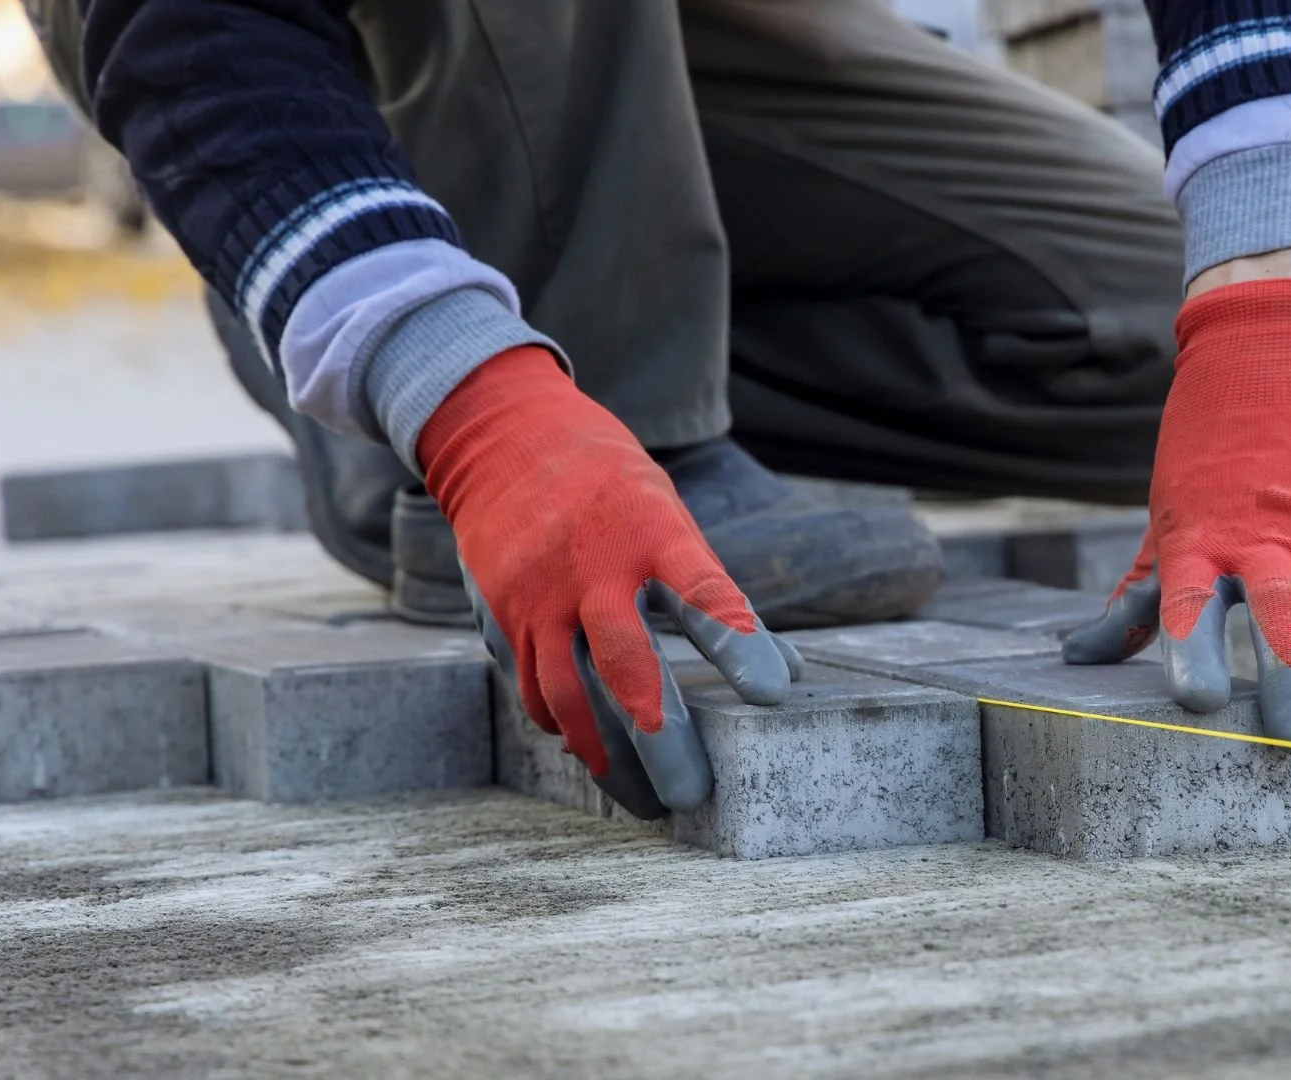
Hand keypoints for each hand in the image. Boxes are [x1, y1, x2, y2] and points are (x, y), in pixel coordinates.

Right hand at [419, 346, 799, 816]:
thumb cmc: (613, 489)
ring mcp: (539, 594)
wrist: (505, 441)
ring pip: (568, 694)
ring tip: (645, 800)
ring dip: (608, 754)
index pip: (702, 591)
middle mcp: (591, 567)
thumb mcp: (670, 516)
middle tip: (693, 794)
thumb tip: (787, 673)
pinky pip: (532, 688)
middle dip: (660, 733)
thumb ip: (717, 594)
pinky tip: (592, 751)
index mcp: (650, 530)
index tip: (772, 694)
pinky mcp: (503, 615)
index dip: (738, 642)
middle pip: (626, 660)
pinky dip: (565, 726)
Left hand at [1062, 277, 1290, 762]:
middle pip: (1283, 619)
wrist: (1274, 352)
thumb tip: (1080, 659)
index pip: (1194, 601)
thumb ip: (1139, 598)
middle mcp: (1271, 538)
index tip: (1195, 704)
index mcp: (1205, 535)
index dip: (1193, 652)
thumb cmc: (1206, 453)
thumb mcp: (1167, 519)